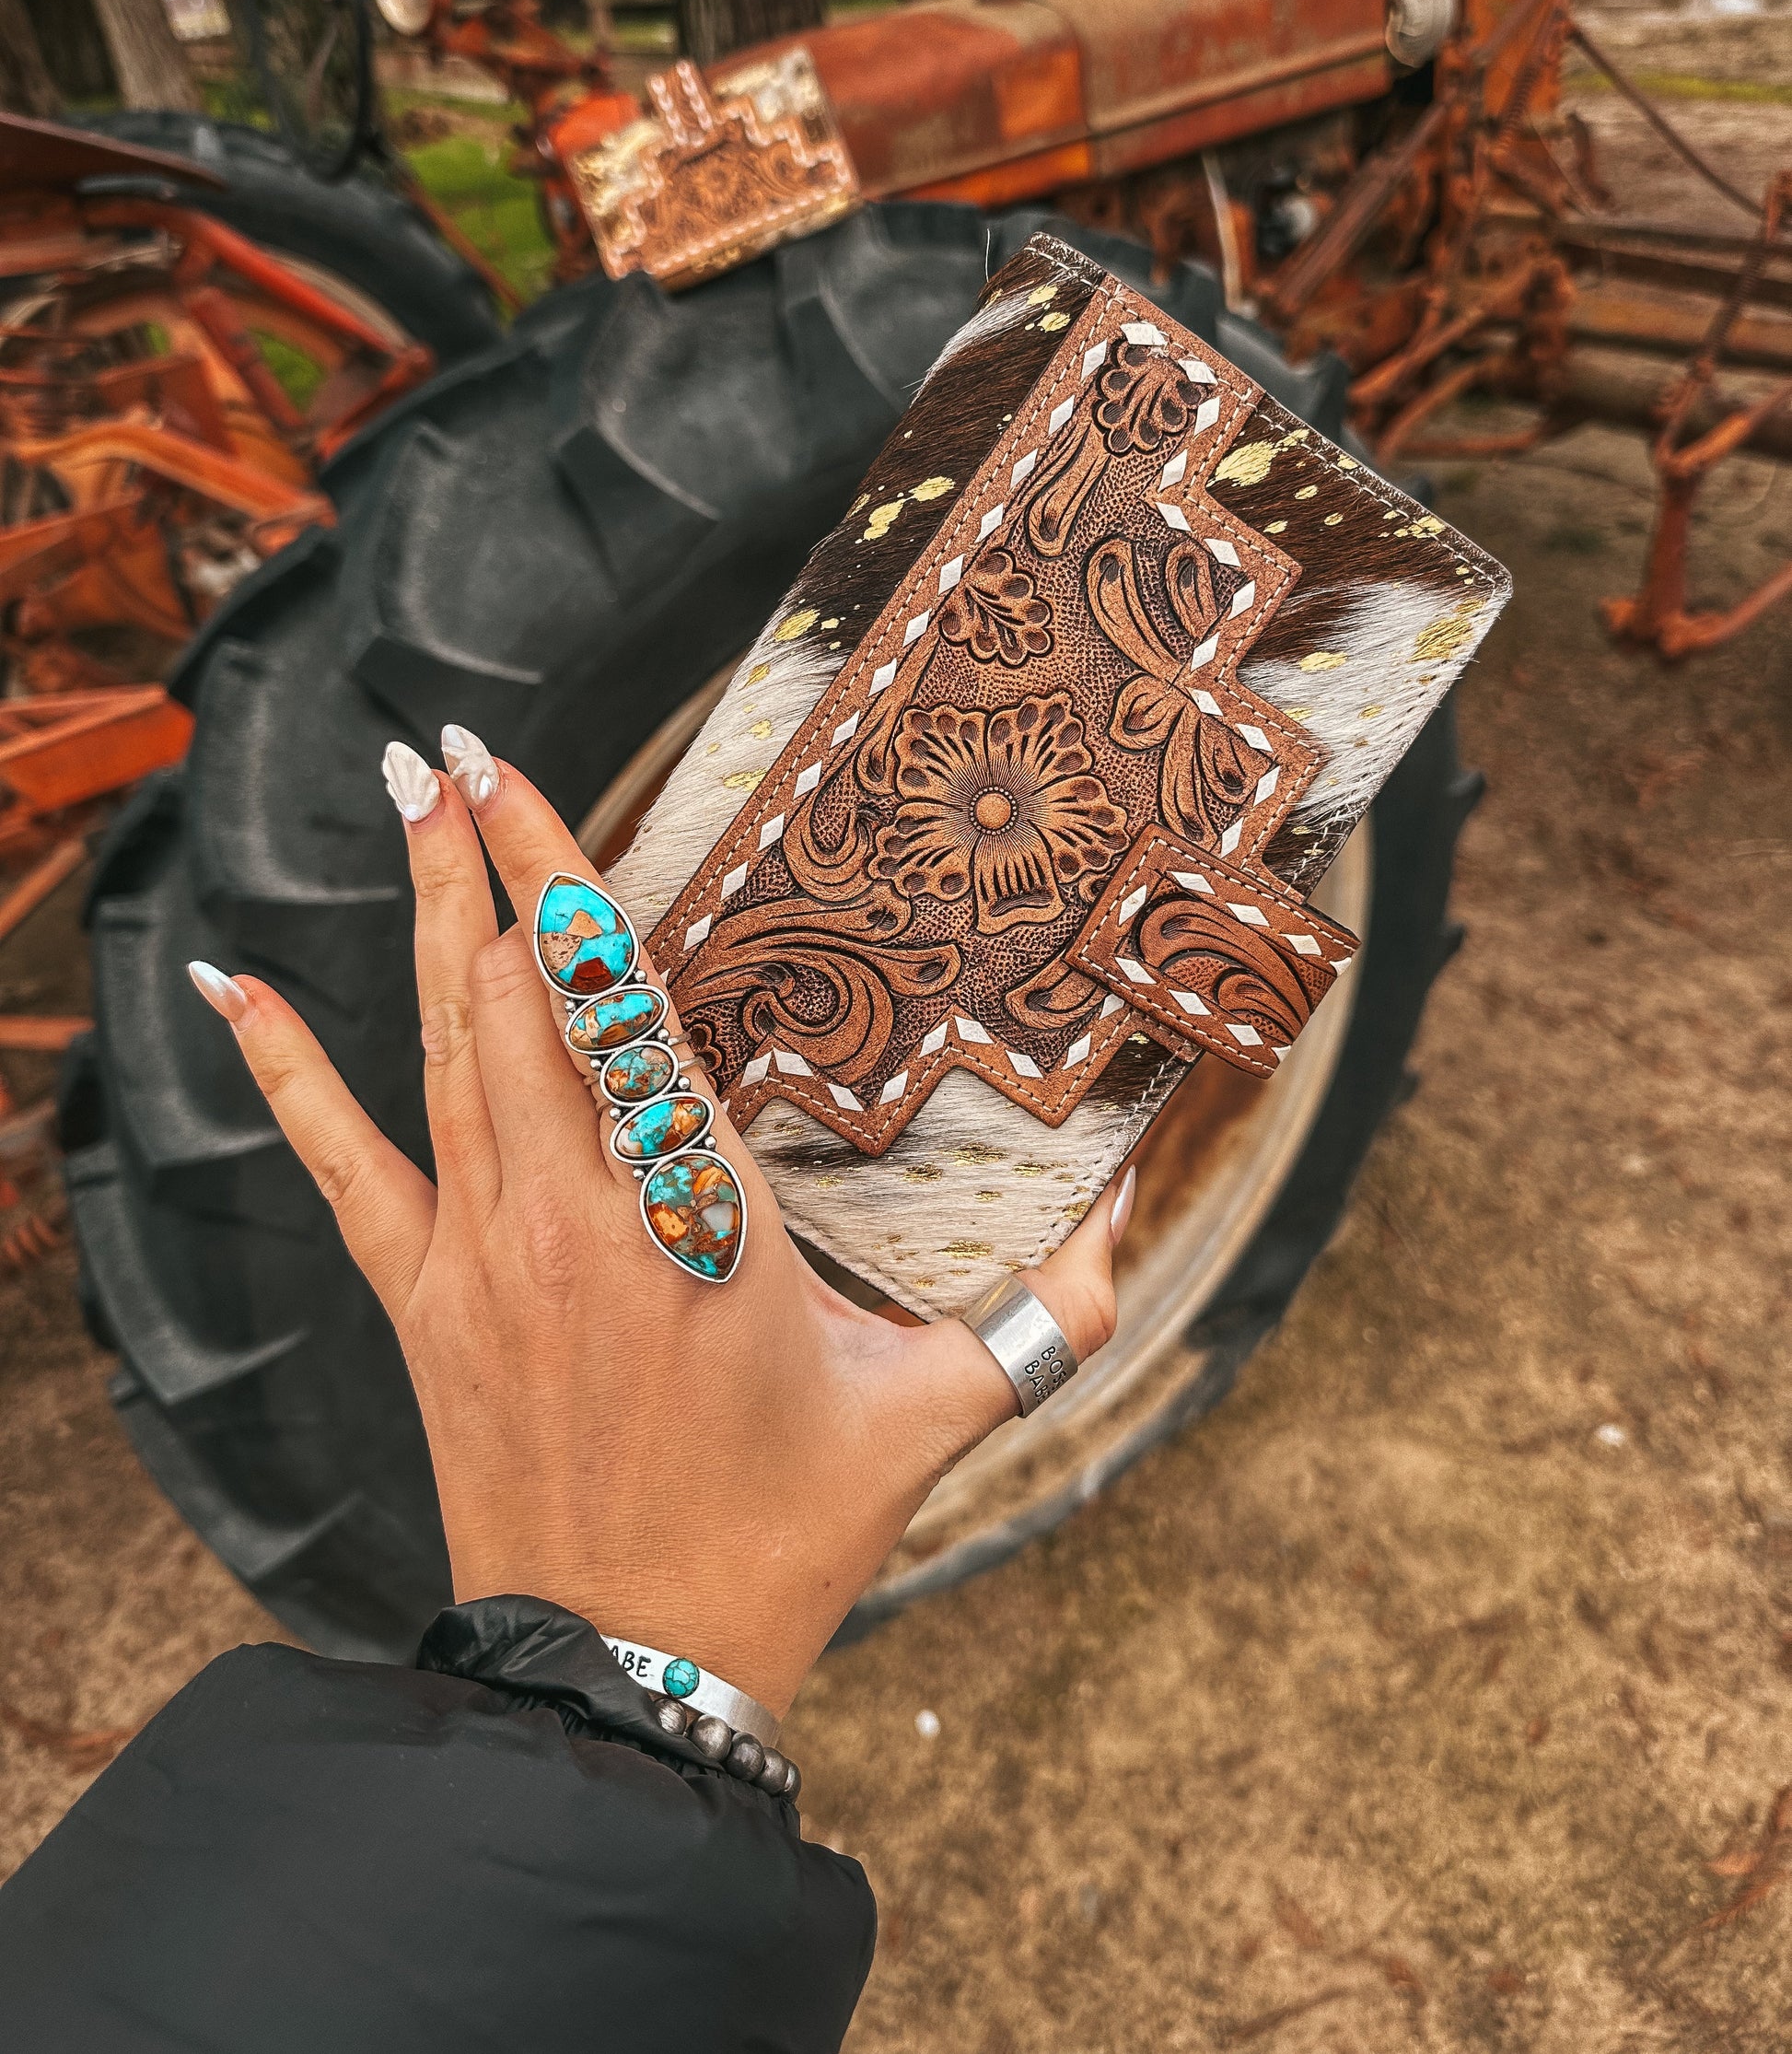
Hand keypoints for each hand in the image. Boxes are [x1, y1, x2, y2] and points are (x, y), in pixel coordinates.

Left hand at [189, 733, 1127, 1715]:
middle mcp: (574, 1216)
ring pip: (441, 1046)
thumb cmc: (778, 1540)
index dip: (560, 879)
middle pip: (510, 995)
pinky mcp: (423, 1303)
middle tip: (457, 746)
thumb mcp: (926, 1417)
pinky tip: (234, 986)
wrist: (629, 1675)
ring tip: (408, 799)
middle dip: (481, 857)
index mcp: (696, 1221)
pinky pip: (342, 1163)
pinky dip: (288, 1069)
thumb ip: (1042, 1318)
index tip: (525, 775)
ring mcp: (483, 1256)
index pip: (617, 1009)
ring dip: (424, 915)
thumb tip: (1133, 1229)